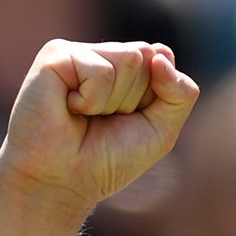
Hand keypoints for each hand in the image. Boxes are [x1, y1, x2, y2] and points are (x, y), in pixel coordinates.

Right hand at [0, 41, 200, 216]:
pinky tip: (68, 109)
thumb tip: (160, 52)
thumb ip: (180, 92)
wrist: (62, 183)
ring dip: (113, 101)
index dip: (154, 97)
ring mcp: (77, 53)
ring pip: (129, 59)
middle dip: (133, 99)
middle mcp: (100, 54)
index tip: (126, 119)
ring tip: (84, 115)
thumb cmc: (107, 160)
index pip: (161, 59)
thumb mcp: (162, 130)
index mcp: (124, 66)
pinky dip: (91, 101)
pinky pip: (101, 71)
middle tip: (101, 121)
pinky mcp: (55, 55)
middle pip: (146, 57)